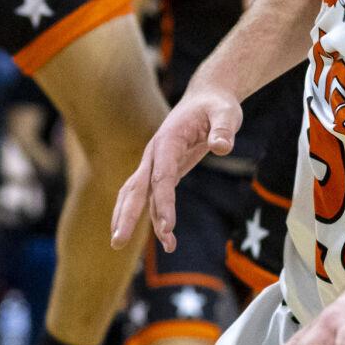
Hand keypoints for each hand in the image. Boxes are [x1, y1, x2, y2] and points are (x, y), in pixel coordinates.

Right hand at [111, 88, 241, 251]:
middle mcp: (155, 154)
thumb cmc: (216, 105)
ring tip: (128, 247)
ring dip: (132, 221)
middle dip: (126, 216)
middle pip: (136, 188)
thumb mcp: (226, 113)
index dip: (163, 202)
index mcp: (167, 140)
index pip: (162, 176)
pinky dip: (154, 218)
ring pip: (138, 195)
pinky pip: (151, 197)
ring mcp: (155, 163)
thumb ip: (224, 129)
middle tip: (118, 242)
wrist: (207, 97)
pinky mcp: (162, 171)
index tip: (168, 227)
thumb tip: (222, 147)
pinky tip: (167, 240)